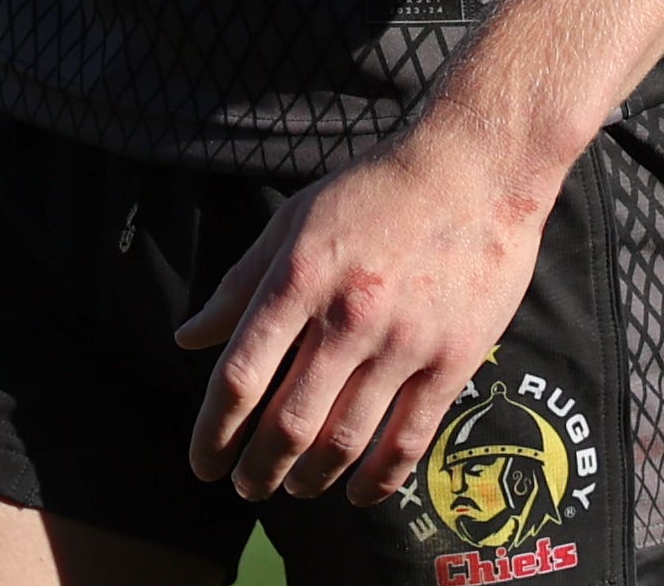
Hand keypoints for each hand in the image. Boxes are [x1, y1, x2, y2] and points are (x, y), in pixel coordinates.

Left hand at [173, 120, 562, 508]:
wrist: (476, 169)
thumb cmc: (376, 191)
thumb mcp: (295, 221)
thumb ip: (240, 284)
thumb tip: (187, 337)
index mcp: (298, 278)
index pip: (240, 376)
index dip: (213, 431)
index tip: (202, 463)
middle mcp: (347, 316)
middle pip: (288, 423)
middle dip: (257, 470)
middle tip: (245, 489)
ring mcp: (404, 342)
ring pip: (344, 441)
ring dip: (311, 479)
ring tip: (294, 488)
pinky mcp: (453, 359)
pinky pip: (408, 439)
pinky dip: (378, 480)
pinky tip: (358, 494)